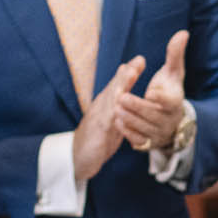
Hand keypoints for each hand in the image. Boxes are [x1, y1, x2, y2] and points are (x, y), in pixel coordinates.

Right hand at [73, 56, 147, 181]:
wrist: (76, 157)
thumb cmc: (96, 137)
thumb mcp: (111, 117)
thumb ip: (118, 99)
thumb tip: (124, 78)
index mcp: (106, 104)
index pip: (118, 85)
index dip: (128, 72)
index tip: (140, 59)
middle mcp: (101, 108)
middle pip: (113, 89)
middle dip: (125, 76)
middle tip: (137, 63)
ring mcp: (97, 120)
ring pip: (110, 102)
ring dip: (119, 89)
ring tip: (129, 78)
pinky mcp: (97, 135)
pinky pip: (106, 124)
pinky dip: (113, 116)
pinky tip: (119, 110)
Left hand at [116, 29, 188, 150]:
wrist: (170, 120)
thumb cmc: (168, 90)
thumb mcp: (172, 73)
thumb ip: (175, 54)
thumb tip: (183, 33)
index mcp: (176, 102)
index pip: (171, 101)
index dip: (161, 97)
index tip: (151, 92)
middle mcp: (170, 120)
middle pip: (153, 115)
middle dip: (137, 106)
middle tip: (121, 97)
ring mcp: (160, 134)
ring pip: (144, 128)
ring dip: (129, 119)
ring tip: (116, 108)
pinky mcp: (150, 144)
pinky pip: (139, 141)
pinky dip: (128, 133)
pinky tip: (118, 122)